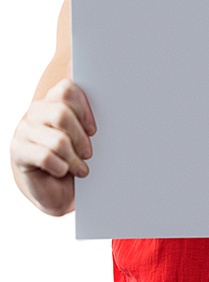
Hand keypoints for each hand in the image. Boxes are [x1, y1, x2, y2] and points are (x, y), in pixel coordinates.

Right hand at [10, 79, 95, 215]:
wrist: (58, 191)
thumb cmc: (75, 158)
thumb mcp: (85, 135)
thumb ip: (91, 119)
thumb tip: (116, 104)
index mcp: (52, 100)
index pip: (67, 90)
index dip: (85, 110)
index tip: (93, 130)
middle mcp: (36, 111)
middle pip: (62, 114)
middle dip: (80, 137)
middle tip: (87, 153)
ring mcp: (23, 130)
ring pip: (57, 140)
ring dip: (73, 158)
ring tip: (79, 167)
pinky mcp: (18, 151)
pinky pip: (46, 157)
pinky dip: (60, 167)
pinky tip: (62, 171)